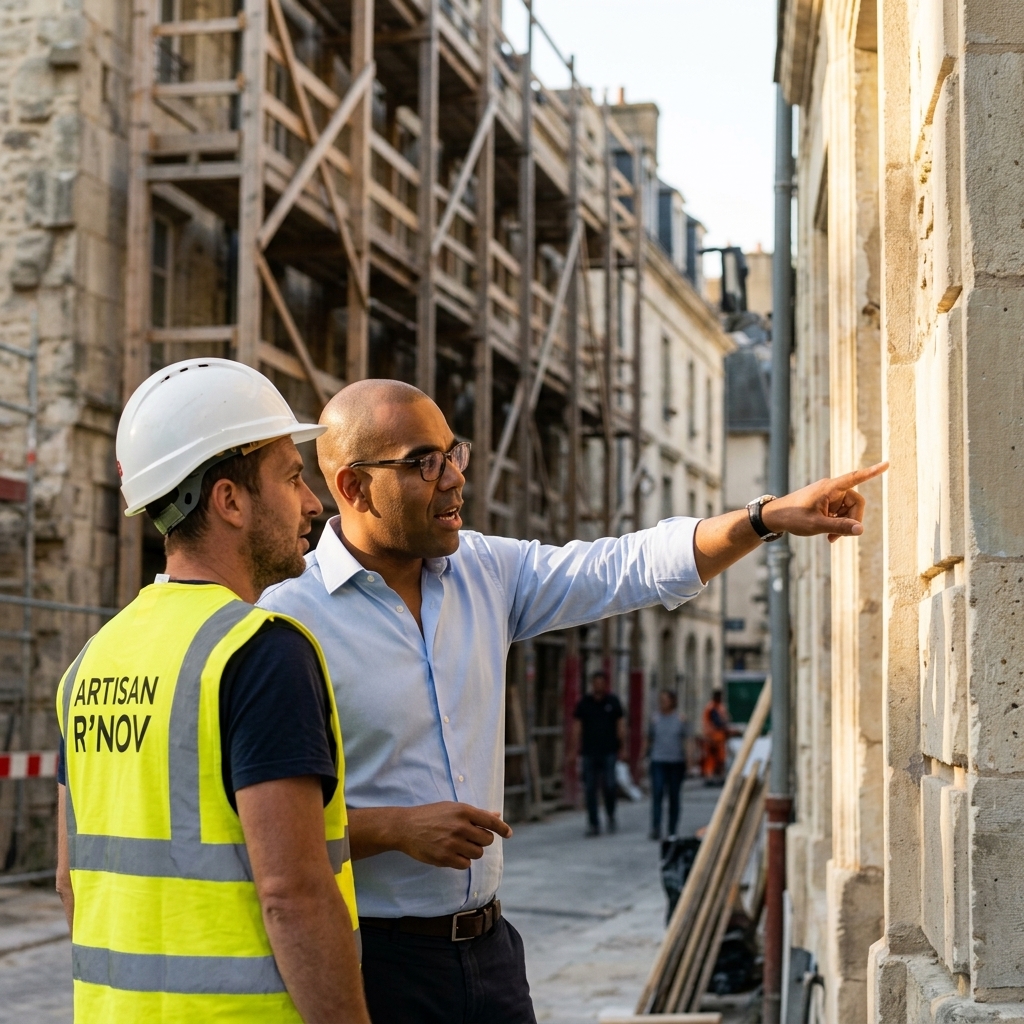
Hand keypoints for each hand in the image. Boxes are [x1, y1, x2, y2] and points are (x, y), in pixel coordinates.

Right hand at [395, 801, 511, 869]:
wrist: (406, 827)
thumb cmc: (431, 815)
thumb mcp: (453, 808)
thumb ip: (476, 814)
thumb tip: (497, 815)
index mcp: (463, 811)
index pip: (490, 821)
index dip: (502, 828)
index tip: (509, 834)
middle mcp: (460, 826)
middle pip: (487, 840)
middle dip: (481, 840)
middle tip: (470, 838)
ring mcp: (452, 843)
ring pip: (477, 854)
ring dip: (472, 851)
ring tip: (459, 845)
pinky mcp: (445, 857)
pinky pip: (465, 864)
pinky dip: (462, 861)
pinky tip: (452, 853)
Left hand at [761, 462, 887, 542]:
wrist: (775, 517)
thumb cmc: (793, 517)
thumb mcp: (817, 525)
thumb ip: (840, 527)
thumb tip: (861, 530)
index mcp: (830, 488)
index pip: (855, 477)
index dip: (872, 472)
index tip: (887, 463)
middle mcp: (831, 489)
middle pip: (856, 502)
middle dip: (852, 520)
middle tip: (840, 537)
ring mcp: (829, 496)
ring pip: (849, 510)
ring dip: (844, 525)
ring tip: (830, 538)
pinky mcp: (826, 503)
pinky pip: (841, 513)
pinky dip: (838, 524)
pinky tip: (828, 534)